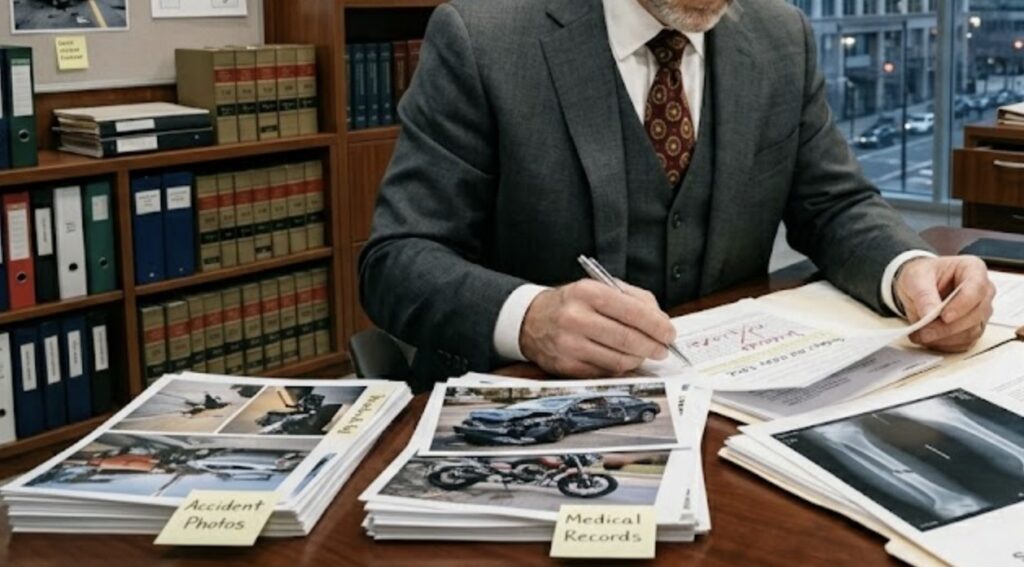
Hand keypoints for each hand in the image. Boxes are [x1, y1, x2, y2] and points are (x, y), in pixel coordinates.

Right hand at [520, 280, 674, 377]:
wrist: (531, 320)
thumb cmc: (573, 303)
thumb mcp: (599, 289)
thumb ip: (633, 299)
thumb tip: (660, 323)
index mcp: (587, 292)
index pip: (632, 311)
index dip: (657, 325)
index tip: (669, 333)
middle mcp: (575, 318)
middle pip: (627, 339)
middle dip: (653, 346)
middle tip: (662, 349)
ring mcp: (569, 344)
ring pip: (618, 360)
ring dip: (637, 359)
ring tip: (642, 353)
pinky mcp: (566, 366)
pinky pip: (604, 373)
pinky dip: (619, 368)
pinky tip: (622, 360)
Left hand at [894, 256, 994, 352]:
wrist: (917, 287)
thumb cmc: (922, 276)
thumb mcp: (916, 278)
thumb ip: (923, 295)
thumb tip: (929, 314)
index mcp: (973, 269)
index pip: (977, 288)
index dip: (962, 305)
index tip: (944, 316)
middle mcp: (982, 291)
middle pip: (975, 314)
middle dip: (948, 327)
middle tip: (924, 331)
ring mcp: (980, 312)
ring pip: (971, 331)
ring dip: (945, 338)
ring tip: (921, 335)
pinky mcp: (973, 329)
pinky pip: (965, 342)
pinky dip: (946, 344)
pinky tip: (929, 339)